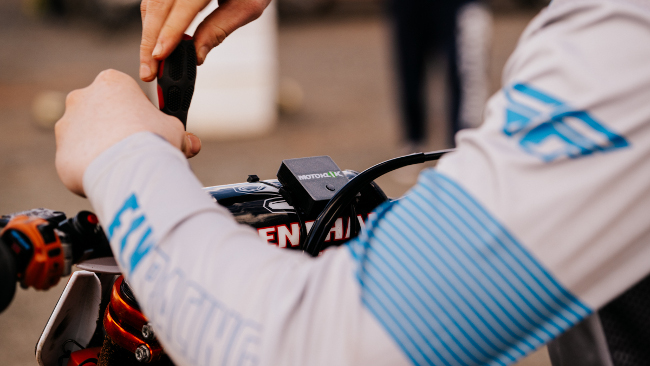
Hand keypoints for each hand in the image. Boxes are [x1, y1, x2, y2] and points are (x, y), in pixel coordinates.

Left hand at [55, 69, 200, 195]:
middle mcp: (82, 97)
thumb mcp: (175, 130)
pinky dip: (93, 170)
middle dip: (116, 130)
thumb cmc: (152, 140)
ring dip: (103, 149)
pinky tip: (111, 177)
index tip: (148, 129)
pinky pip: (80, 162)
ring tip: (124, 167)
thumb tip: (191, 143)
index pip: (125, 94)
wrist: (127, 169)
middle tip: (135, 149)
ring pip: (88, 138)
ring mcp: (67, 125)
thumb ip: (179, 134)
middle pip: (102, 114)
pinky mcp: (61, 152)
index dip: (139, 112)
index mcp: (111, 82)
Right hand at [139, 0, 270, 81]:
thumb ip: (219, 29)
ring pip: (151, 5)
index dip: (169, 33)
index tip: (160, 56)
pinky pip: (154, 2)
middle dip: (150, 42)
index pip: (182, 7)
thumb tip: (196, 55)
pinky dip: (152, 24)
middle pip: (158, 7)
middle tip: (149, 72)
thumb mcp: (246, 7)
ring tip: (150, 64)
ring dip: (148, 36)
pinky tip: (155, 45)